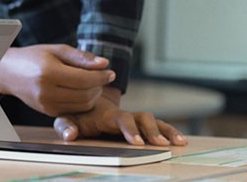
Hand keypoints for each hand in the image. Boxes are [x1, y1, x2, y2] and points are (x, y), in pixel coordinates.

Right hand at [0, 44, 114, 116]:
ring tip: (91, 83)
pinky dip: (82, 102)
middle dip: (98, 86)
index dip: (101, 76)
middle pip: (86, 95)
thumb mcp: (56, 50)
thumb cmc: (33, 57)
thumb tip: (104, 64)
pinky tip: (79, 90)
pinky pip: (73, 110)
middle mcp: (46, 91)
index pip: (84, 79)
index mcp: (48, 72)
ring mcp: (46, 104)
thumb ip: (81, 57)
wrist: (9, 72)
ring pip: (82, 105)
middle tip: (101, 77)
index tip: (110, 72)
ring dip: (93, 96)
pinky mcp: (47, 112)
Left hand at [54, 86, 187, 145]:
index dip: (129, 129)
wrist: (86, 102)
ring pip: (152, 120)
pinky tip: (181, 140)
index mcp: (106, 115)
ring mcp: (133, 118)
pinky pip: (158, 125)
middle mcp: (123, 114)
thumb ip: (66, 126)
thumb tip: (70, 135)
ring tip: (177, 142)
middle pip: (141, 118)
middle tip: (159, 144)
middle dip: (151, 131)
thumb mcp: (68, 119)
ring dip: (165, 130)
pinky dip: (169, 131)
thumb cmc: (77, 114)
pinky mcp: (139, 123)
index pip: (120, 119)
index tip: (136, 142)